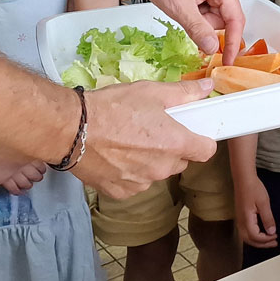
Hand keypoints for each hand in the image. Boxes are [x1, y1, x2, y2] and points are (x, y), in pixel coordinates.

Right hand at [75, 78, 217, 198]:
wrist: (71, 129)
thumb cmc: (111, 108)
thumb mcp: (150, 92)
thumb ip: (183, 93)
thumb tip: (208, 88)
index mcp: (175, 143)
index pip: (206, 151)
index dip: (201, 140)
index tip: (192, 132)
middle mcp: (162, 168)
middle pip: (179, 161)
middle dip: (171, 147)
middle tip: (151, 129)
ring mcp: (142, 182)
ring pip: (156, 172)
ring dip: (149, 161)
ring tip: (127, 140)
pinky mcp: (121, 192)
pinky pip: (134, 183)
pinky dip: (128, 172)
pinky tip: (114, 155)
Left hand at [116, 0, 244, 65]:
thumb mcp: (178, 6)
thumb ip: (198, 29)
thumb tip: (212, 48)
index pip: (235, 19)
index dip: (232, 42)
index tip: (227, 60)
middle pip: (224, 17)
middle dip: (206, 25)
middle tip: (185, 18)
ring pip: (214, 13)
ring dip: (198, 18)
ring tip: (179, 5)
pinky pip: (206, 5)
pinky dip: (194, 10)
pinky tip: (180, 2)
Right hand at [235, 175, 277, 248]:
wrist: (244, 179)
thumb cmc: (252, 188)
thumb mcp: (264, 203)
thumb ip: (268, 219)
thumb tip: (271, 231)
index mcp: (246, 219)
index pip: (255, 237)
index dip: (266, 240)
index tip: (275, 237)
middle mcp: (241, 221)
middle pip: (249, 240)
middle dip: (262, 244)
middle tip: (273, 243)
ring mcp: (240, 219)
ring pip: (246, 237)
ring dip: (257, 241)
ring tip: (268, 240)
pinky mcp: (241, 217)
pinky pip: (245, 231)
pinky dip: (254, 236)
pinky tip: (261, 233)